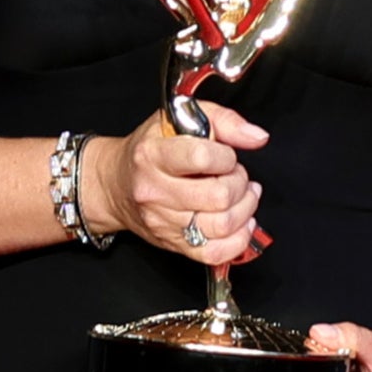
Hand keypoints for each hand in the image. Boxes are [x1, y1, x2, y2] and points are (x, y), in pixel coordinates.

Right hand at [80, 100, 265, 266]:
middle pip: (218, 196)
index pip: (202, 157)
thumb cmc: (150, 150)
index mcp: (153, 155)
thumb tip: (257, 137)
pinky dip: (238, 240)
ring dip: (245, 209)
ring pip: (221, 225)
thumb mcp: (179, 119)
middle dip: (240, 183)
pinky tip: (241, 222)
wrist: (114, 185)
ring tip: (243, 196)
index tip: (227, 156)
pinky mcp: (172, 244)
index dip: (227, 157)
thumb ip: (224, 121)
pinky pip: (214, 253)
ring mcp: (162, 221)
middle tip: (236, 175)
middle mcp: (154, 191)